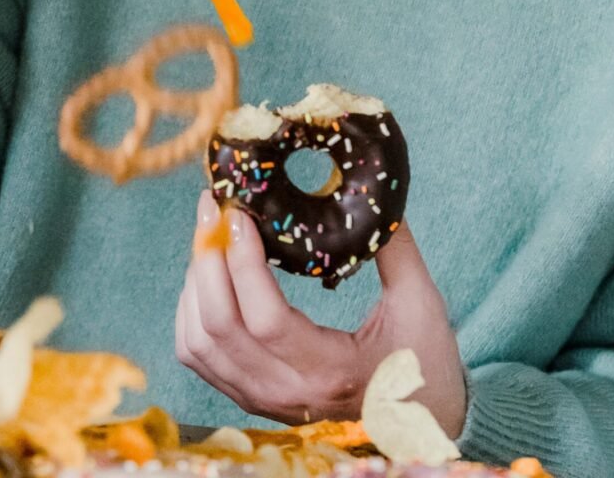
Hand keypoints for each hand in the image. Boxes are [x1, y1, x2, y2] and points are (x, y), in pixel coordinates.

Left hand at [176, 192, 467, 436]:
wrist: (422, 423)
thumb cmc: (424, 362)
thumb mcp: (420, 302)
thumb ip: (393, 248)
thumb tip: (373, 191)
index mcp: (332, 371)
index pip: (266, 320)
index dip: (244, 263)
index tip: (240, 214)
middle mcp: (287, 392)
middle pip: (218, 327)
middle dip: (207, 259)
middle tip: (213, 209)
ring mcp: (262, 398)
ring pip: (198, 343)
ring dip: (195, 283)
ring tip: (210, 235)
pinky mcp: (249, 395)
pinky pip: (197, 356)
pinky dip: (190, 312)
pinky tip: (207, 275)